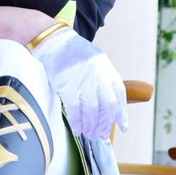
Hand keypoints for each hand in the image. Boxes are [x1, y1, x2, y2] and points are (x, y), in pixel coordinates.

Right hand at [31, 25, 127, 139]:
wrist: (52, 40)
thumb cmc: (71, 51)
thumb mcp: (94, 60)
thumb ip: (101, 77)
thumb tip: (105, 101)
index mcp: (106, 68)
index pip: (119, 94)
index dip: (122, 113)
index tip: (123, 126)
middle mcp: (98, 75)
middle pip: (107, 106)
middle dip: (105, 123)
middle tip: (101, 134)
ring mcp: (84, 81)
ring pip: (92, 111)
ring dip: (91, 126)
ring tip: (88, 134)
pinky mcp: (68, 86)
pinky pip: (76, 110)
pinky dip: (78, 122)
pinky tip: (77, 129)